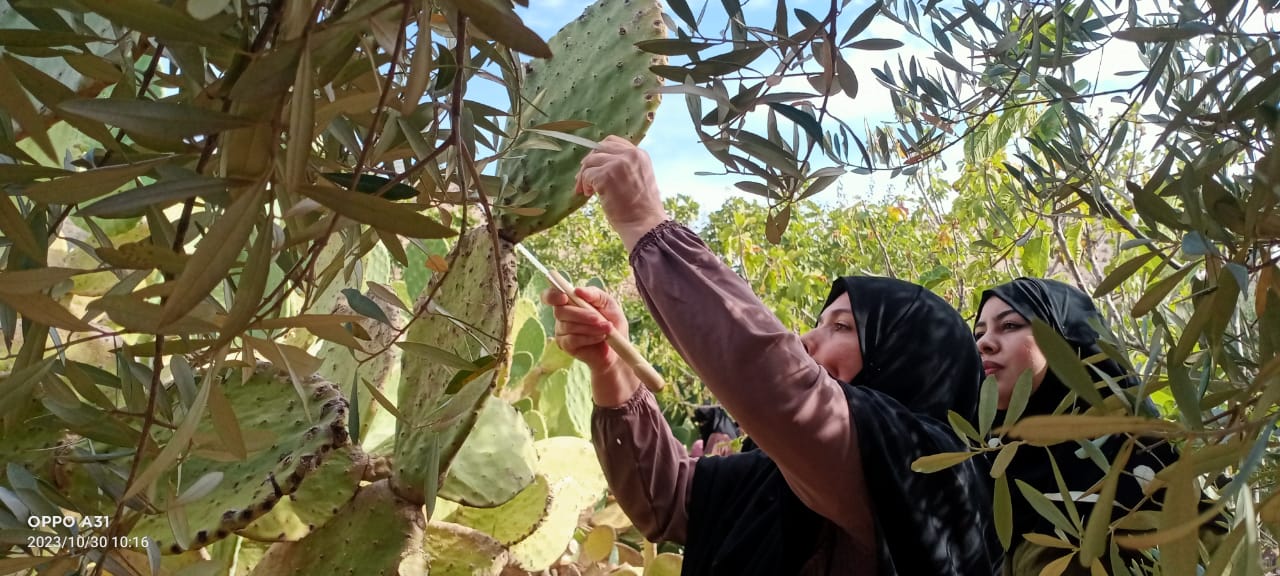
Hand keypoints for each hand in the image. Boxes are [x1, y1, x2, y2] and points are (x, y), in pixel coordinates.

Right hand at [542, 286, 628, 373]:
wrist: (618, 345)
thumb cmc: (611, 320)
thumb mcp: (607, 302)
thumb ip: (594, 294)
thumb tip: (578, 290)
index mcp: (569, 301)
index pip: (550, 296)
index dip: (552, 295)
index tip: (564, 297)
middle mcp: (562, 315)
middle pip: (560, 311)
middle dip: (580, 314)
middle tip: (598, 318)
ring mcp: (561, 331)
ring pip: (568, 326)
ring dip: (590, 327)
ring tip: (607, 328)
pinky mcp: (566, 345)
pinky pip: (573, 339)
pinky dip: (589, 337)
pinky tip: (601, 337)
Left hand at [575, 135, 668, 250]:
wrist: (645, 225)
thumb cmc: (641, 208)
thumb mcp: (638, 178)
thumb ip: (624, 166)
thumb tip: (597, 163)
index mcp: (639, 154)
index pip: (612, 142)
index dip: (598, 153)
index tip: (593, 166)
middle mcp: (630, 155)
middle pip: (598, 149)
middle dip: (588, 163)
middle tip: (583, 180)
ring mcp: (618, 164)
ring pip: (590, 162)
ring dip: (584, 176)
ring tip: (586, 191)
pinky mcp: (606, 176)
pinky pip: (587, 175)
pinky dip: (584, 184)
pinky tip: (589, 194)